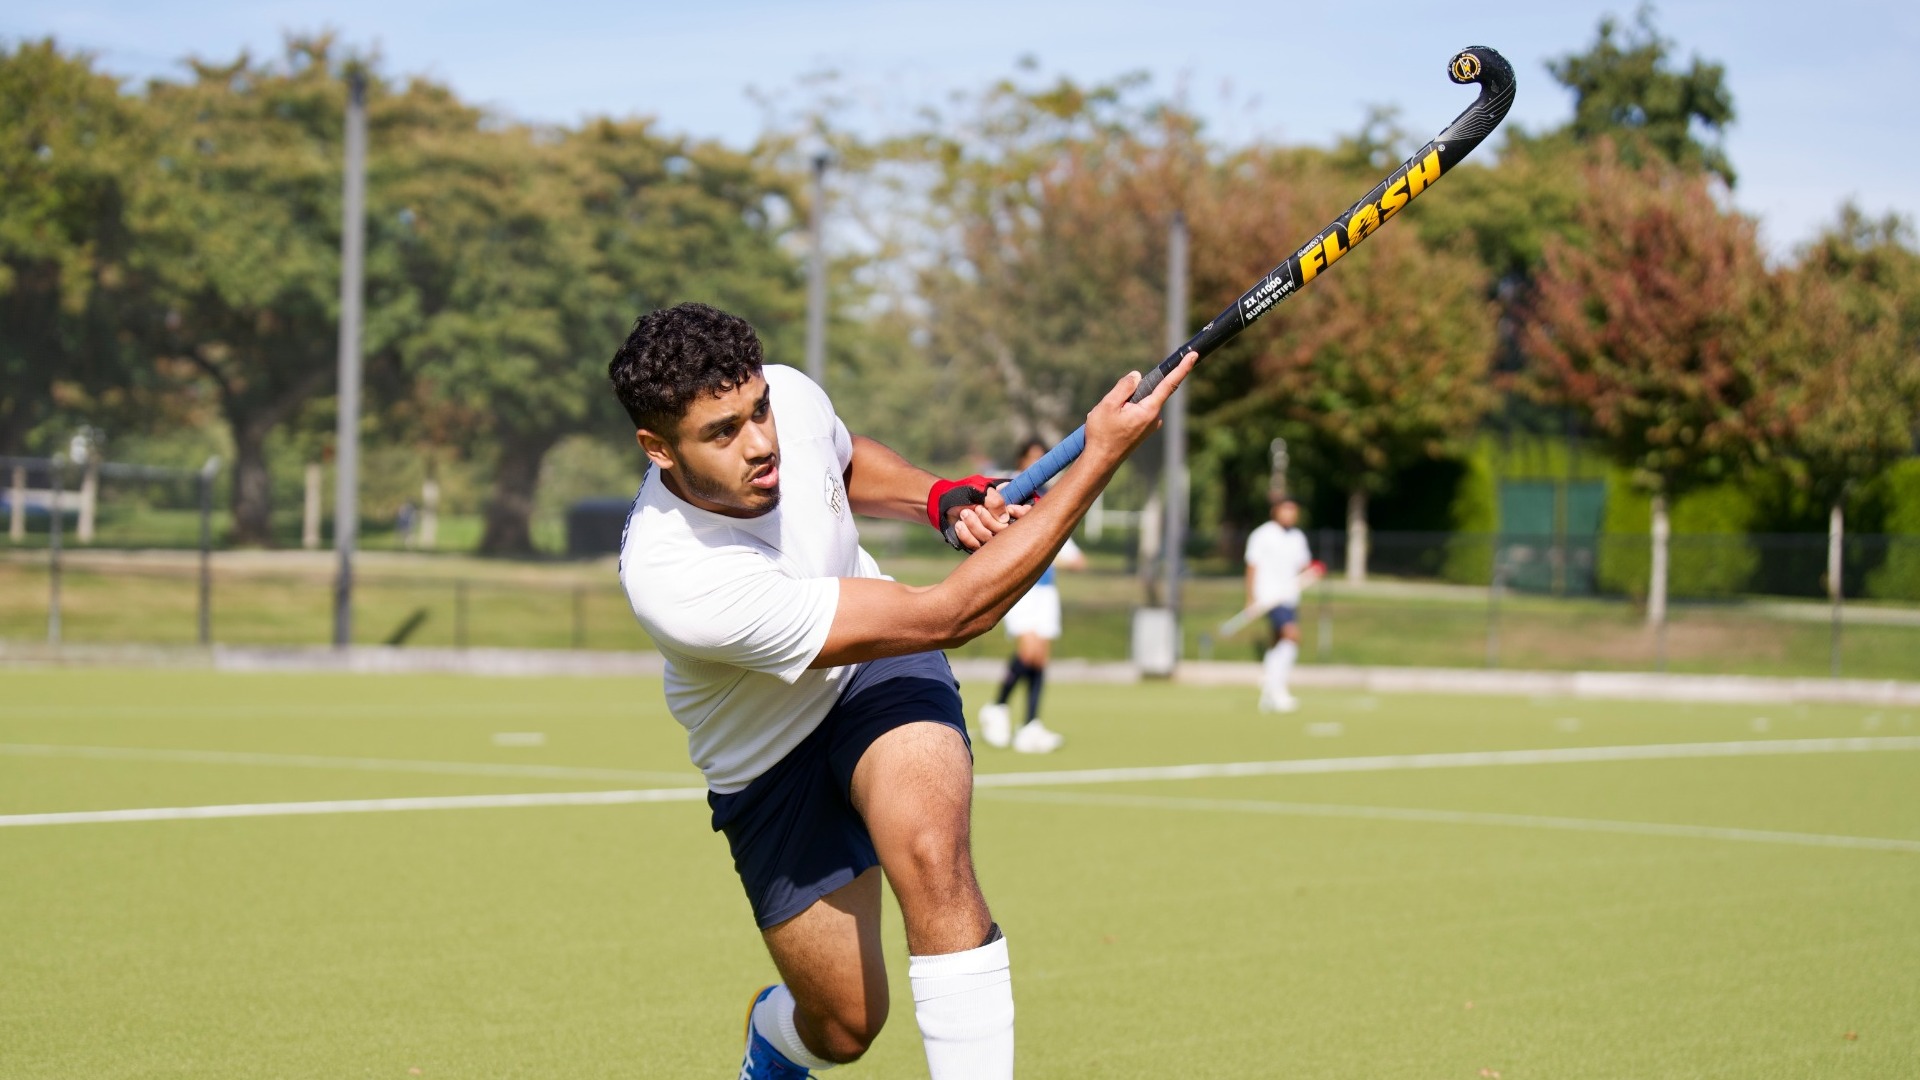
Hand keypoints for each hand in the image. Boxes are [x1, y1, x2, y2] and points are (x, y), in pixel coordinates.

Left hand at [949, 489, 1029, 550]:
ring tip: (965, 513)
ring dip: (976, 526)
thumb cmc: (965, 492)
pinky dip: (967, 535)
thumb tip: (1006, 517)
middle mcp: (1003, 523)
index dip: (1023, 513)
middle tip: (978, 509)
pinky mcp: (979, 546)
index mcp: (1009, 507)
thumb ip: (996, 500)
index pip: (1027, 514)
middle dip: (990, 521)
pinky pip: (976, 547)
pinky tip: (960, 525)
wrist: (943, 504)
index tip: (1011, 508)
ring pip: (990, 540)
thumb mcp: (981, 490)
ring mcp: (992, 536)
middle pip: (1006, 531)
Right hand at [1083, 352, 1196, 466]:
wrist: (1100, 461)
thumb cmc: (1103, 434)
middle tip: (1112, 408)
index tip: (1193, 354)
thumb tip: (1137, 376)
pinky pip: (1138, 412)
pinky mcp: (1145, 430)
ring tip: (1109, 420)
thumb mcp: (1108, 405)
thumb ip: (1124, 387)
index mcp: (1149, 410)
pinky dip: (1125, 412)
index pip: (1169, 384)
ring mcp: (1150, 425)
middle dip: (1130, 393)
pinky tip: (1113, 425)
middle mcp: (1154, 418)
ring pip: (1141, 403)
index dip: (1182, 368)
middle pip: (1148, 392)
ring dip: (1125, 405)